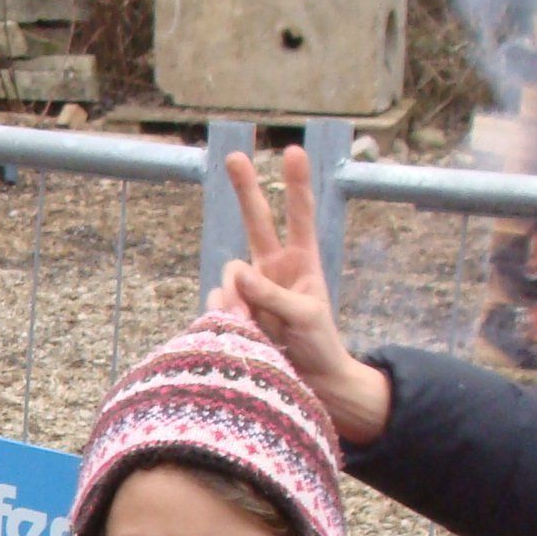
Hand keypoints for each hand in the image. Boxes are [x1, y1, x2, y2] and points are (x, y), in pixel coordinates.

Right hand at [210, 146, 391, 444]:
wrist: (309, 383)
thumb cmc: (319, 346)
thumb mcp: (305, 316)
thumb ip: (272, 294)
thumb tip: (236, 273)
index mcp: (302, 262)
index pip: (300, 216)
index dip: (296, 185)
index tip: (292, 152)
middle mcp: (273, 268)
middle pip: (256, 220)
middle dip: (245, 187)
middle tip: (235, 154)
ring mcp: (251, 289)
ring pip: (229, 275)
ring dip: (236, 298)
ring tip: (254, 327)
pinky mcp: (234, 312)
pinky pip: (217, 305)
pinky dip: (226, 317)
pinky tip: (240, 333)